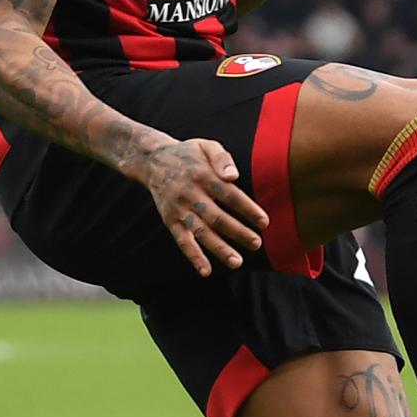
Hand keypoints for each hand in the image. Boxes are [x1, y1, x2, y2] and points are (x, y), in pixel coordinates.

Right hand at [131, 137, 269, 276]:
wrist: (152, 160)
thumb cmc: (188, 154)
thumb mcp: (206, 145)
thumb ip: (222, 158)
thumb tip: (233, 176)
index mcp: (203, 175)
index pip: (229, 195)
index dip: (247, 209)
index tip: (264, 222)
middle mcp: (191, 194)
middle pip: (217, 217)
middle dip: (238, 232)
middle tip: (257, 244)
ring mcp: (179, 209)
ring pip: (201, 232)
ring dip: (219, 249)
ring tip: (237, 262)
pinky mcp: (170, 220)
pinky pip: (182, 240)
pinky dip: (193, 256)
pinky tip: (206, 270)